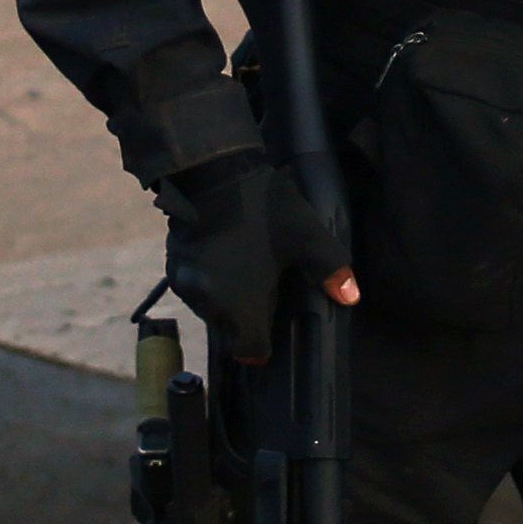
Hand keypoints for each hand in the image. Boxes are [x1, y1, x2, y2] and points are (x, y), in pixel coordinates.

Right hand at [164, 155, 357, 363]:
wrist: (210, 173)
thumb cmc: (262, 209)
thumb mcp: (305, 236)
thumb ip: (329, 270)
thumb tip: (350, 298)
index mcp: (241, 306)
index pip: (249, 351)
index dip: (262, 347)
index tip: (270, 337)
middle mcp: (208, 304)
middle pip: (230, 329)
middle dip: (246, 317)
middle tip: (264, 288)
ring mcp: (186, 285)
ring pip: (210, 308)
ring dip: (225, 299)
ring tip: (244, 271)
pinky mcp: (172, 267)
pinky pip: (193, 288)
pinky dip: (207, 282)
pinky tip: (223, 258)